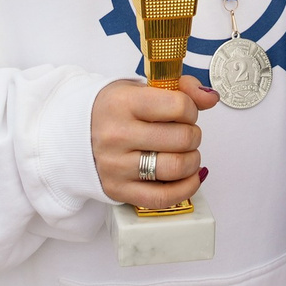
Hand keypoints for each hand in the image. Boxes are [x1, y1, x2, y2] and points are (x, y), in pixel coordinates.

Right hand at [92, 76, 217, 208]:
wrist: (75, 134)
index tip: (184, 111)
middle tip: (184, 133)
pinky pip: (163, 198)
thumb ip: (181, 88)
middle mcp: (117, 135)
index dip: (191, 109)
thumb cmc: (113, 110)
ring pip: (176, 168)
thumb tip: (211, 98)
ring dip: (192, 161)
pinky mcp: (118, 190)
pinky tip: (190, 177)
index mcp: (122, 103)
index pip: (178, 106)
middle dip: (193, 135)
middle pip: (182, 139)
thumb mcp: (141, 88)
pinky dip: (186, 188)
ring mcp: (116, 166)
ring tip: (186, 153)